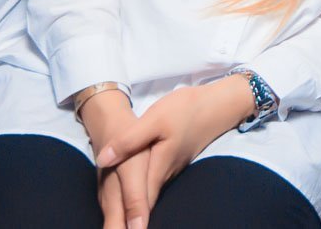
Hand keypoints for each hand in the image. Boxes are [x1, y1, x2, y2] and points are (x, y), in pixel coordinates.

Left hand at [96, 75, 255, 210]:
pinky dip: (141, 190)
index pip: (139, 202)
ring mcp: (171, 169)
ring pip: (149, 192)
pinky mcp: (173, 161)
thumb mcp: (154, 119)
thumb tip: (102, 160)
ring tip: (118, 218)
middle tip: (113, 227)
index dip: (126, 218)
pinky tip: (131, 191)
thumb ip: (129, 141)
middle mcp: (165, 174)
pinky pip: (153, 181)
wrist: (218, 105)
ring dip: (133, 204)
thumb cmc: (186, 110)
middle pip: (143, 201)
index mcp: (158, 167)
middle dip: (128, 216)